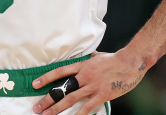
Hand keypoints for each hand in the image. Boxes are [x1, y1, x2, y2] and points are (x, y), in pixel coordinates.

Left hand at [31, 51, 148, 114]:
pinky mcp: (102, 95)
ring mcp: (93, 86)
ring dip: (57, 109)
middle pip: (62, 89)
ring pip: (71, 99)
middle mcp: (84, 76)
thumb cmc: (114, 59)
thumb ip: (87, 60)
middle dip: (48, 100)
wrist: (130, 62)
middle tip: (37, 108)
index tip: (35, 84)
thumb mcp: (96, 56)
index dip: (46, 78)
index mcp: (81, 65)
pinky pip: (88, 107)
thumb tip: (83, 58)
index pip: (59, 72)